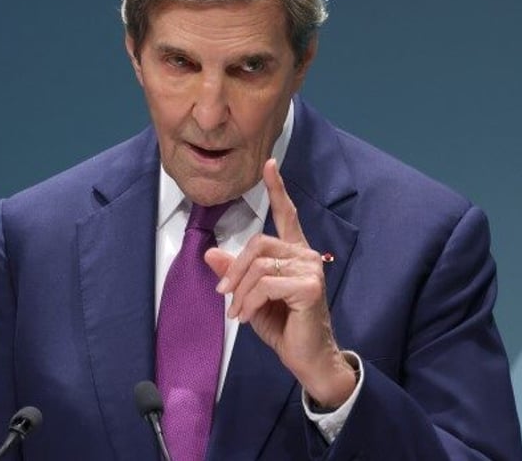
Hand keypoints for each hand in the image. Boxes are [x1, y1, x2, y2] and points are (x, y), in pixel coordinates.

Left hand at [205, 158, 355, 407]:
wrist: (306, 358)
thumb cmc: (284, 326)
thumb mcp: (250, 297)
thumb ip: (235, 274)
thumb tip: (211, 254)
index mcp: (294, 252)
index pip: (287, 214)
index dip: (277, 188)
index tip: (270, 163)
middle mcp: (306, 254)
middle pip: (259, 243)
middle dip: (235, 270)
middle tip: (224, 295)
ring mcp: (310, 269)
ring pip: (259, 265)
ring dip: (240, 292)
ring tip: (237, 312)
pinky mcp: (310, 287)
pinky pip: (266, 284)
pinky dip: (249, 302)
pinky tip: (247, 317)